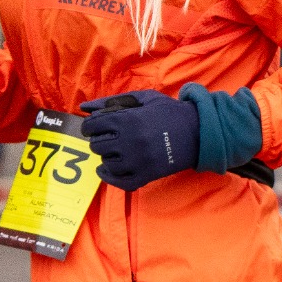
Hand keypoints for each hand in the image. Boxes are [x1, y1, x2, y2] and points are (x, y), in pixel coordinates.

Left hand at [79, 90, 199, 190]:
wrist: (198, 131)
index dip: (89, 126)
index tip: (93, 127)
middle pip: (97, 146)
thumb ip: (111, 102)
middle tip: (106, 138)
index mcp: (127, 120)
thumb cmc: (168, 111)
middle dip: (98, 141)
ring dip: (106, 157)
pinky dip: (109, 177)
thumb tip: (83, 107)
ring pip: (106, 164)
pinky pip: (119, 182)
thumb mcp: (142, 99)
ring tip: (113, 150)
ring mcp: (138, 161)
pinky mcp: (147, 175)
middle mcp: (130, 141)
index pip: (92, 126)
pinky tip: (106, 169)